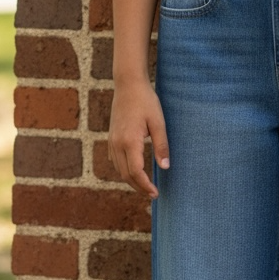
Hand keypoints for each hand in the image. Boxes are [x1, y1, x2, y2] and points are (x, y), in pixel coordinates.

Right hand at [108, 79, 169, 199]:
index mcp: (130, 141)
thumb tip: (165, 167)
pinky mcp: (111, 138)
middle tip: (153, 194)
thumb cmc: (146, 102)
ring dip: (131, 181)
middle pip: (126, 175)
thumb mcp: (159, 123)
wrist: (128, 85)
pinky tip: (134, 172)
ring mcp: (112, 141)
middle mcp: (117, 144)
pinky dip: (124, 171)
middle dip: (139, 187)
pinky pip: (115, 161)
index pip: (136, 172)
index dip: (145, 186)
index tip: (156, 193)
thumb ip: (161, 146)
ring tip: (145, 186)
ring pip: (119, 169)